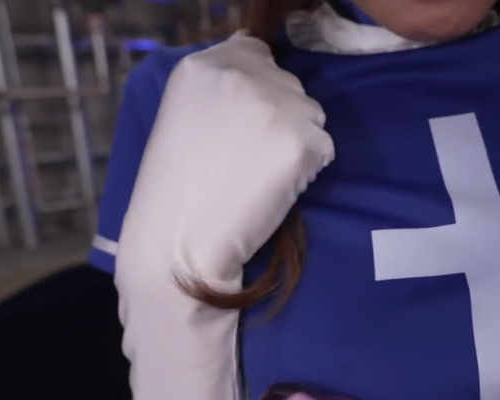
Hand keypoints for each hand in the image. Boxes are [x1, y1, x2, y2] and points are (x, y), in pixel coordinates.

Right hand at [118, 33, 333, 287]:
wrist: (179, 246)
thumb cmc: (175, 193)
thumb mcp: (183, 118)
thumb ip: (222, 91)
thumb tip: (265, 75)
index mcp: (202, 67)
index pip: (255, 52)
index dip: (258, 89)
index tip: (245, 124)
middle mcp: (240, 76)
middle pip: (288, 85)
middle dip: (279, 118)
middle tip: (248, 160)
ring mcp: (275, 107)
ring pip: (311, 115)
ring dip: (297, 142)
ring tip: (260, 176)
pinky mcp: (302, 142)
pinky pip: (324, 149)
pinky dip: (308, 171)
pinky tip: (275, 190)